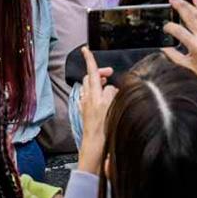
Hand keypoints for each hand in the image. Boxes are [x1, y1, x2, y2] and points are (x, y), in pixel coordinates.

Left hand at [77, 47, 116, 173]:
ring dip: (98, 84)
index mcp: (94, 94)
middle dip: (99, 72)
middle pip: (90, 78)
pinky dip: (95, 95)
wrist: (94, 148)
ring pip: (90, 88)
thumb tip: (110, 88)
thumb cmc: (103, 128)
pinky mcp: (86, 115)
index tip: (85, 49)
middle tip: (110, 73)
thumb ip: (111, 91)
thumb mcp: (111, 105)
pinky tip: (102, 101)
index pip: (92, 71)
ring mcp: (86, 107)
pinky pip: (89, 99)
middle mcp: (87, 98)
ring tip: (108, 87)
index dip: (89, 59)